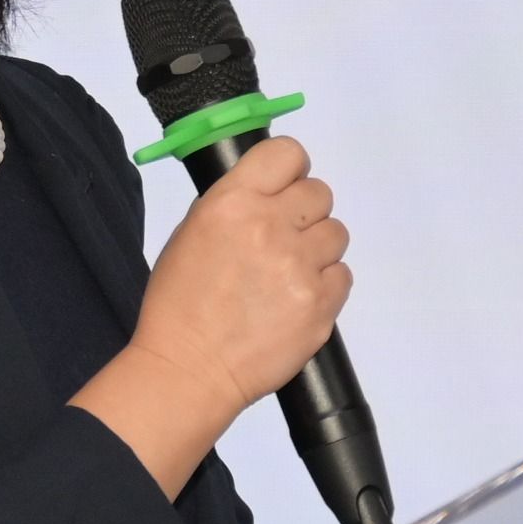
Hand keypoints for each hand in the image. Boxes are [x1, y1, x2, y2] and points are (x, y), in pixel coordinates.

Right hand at [78, 138, 344, 495]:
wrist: (189, 369)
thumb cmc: (179, 306)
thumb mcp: (192, 233)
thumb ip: (236, 204)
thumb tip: (272, 191)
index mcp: (232, 203)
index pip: (288, 153)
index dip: (290, 170)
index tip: (285, 187)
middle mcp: (270, 227)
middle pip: (320, 192)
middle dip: (304, 214)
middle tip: (283, 240)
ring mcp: (300, 267)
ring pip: (337, 233)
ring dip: (317, 250)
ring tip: (286, 275)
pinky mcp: (321, 304)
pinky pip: (342, 275)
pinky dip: (324, 286)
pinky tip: (295, 300)